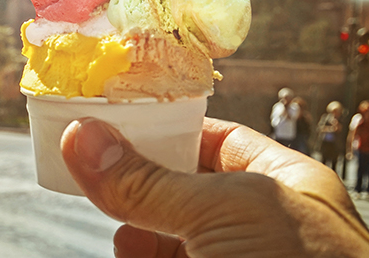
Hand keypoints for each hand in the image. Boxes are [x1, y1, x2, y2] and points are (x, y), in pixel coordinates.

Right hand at [62, 117, 368, 257]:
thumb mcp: (226, 212)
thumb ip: (150, 181)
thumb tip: (82, 137)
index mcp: (286, 184)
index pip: (217, 141)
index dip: (166, 129)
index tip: (114, 123)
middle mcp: (262, 226)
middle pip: (184, 192)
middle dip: (141, 187)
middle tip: (96, 174)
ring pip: (171, 239)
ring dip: (136, 232)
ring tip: (122, 235)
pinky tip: (128, 255)